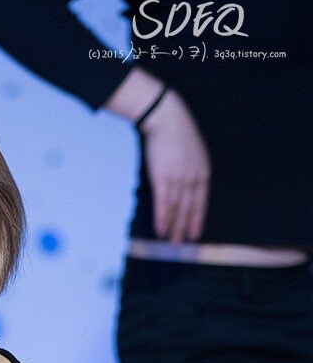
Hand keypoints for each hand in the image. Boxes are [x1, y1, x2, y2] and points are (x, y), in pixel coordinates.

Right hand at [140, 89, 210, 242]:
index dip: (197, 219)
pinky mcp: (163, 178)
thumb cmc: (176, 133)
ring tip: (170, 242)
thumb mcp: (191, 151)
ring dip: (173, 227)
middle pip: (189, 208)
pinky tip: (160, 230)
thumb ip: (191, 169)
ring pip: (177, 209)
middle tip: (181, 244)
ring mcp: (179, 179)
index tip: (195, 234)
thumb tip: (184, 185)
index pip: (201, 201)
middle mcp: (193, 178)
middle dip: (185, 227)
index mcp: (202, 171)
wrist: (166, 118)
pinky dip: (162, 218)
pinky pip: (164, 203)